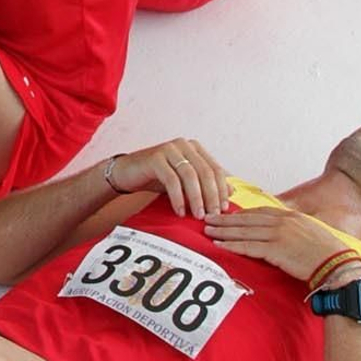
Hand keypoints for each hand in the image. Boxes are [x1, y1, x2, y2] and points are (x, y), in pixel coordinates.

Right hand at [108, 139, 229, 218]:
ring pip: (190, 175)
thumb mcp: (186, 182)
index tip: (223, 209)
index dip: (222, 190)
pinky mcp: (155, 157)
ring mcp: (169, 149)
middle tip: (213, 215)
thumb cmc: (158, 178)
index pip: (215, 169)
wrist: (128, 173)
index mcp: (195, 148)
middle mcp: (184, 145)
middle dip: (211, 196)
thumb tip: (232, 191)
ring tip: (198, 215)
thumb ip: (207, 185)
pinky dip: (178, 198)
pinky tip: (180, 211)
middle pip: (205, 172)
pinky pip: (172, 180)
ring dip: (196, 198)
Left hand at [201, 204, 358, 284]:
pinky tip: (219, 244)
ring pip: (244, 231)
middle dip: (226, 219)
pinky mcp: (275, 250)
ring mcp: (278, 234)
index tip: (227, 215)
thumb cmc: (328, 253)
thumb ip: (294, 230)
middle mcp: (282, 221)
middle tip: (208, 218)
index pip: (260, 211)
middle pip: (247, 219)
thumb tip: (284, 235)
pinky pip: (247, 246)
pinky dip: (231, 244)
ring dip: (223, 230)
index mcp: (291, 216)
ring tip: (207, 230)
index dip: (241, 214)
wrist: (338, 264)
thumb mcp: (311, 233)